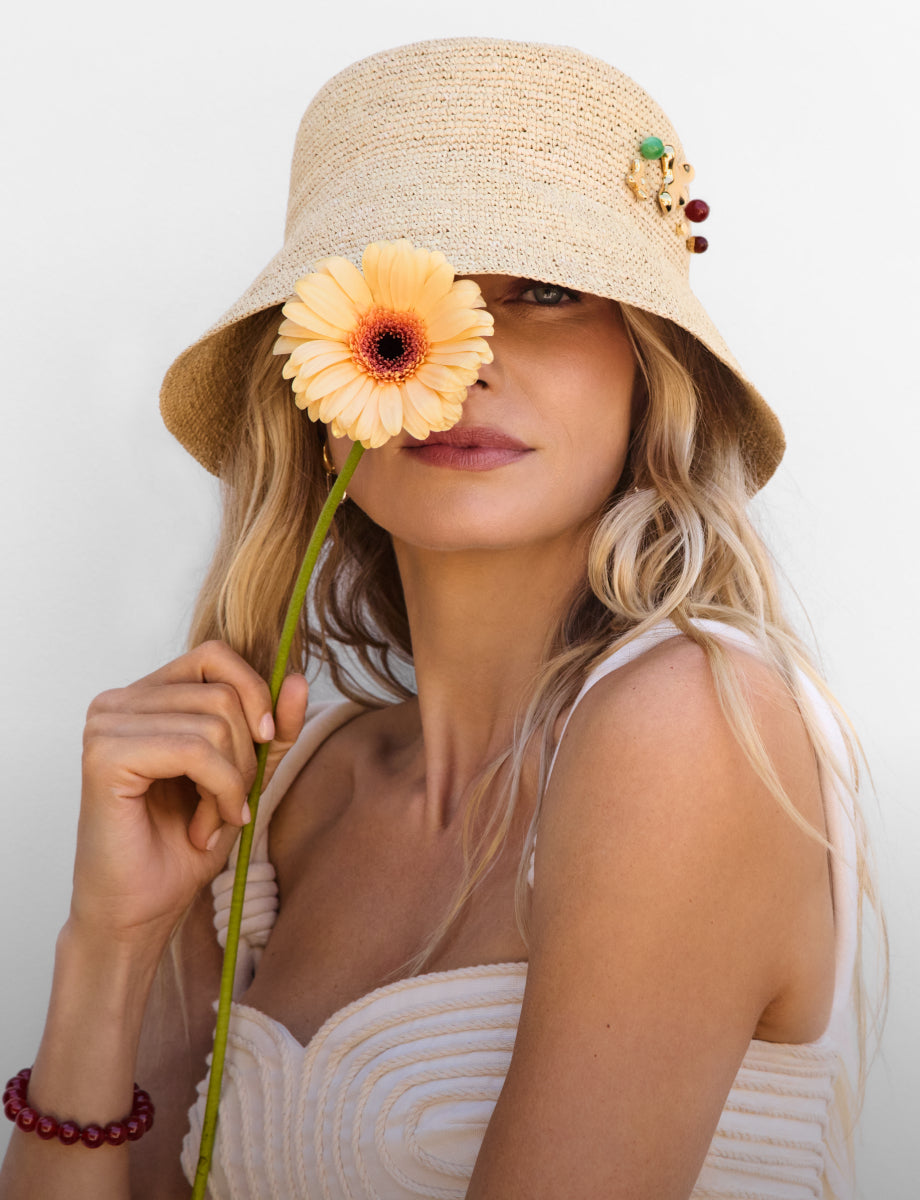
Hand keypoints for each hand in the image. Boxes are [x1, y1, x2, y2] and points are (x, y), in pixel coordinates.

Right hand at [73, 640, 308, 945]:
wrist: (140, 911)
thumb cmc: (182, 845)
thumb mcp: (244, 775)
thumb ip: (272, 727)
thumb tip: (298, 679)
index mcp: (145, 695)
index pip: (215, 656)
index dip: (255, 694)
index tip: (268, 743)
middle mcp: (118, 700)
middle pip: (223, 693)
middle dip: (246, 757)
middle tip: (230, 805)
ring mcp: (106, 723)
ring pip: (215, 723)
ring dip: (231, 784)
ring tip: (211, 821)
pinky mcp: (105, 754)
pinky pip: (195, 751)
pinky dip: (219, 792)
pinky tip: (204, 828)